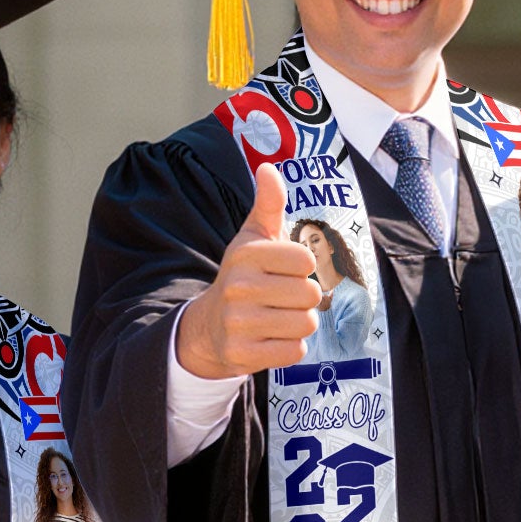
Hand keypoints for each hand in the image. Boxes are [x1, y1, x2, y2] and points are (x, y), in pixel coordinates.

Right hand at [174, 163, 321, 378]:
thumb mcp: (253, 238)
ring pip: (306, 324)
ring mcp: (239, 323)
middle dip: (304, 298)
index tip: (284, 270)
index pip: (306, 259)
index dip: (302, 267)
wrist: (210, 326)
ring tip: (278, 317)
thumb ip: (268, 204)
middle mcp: (239, 287)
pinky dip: (291, 347)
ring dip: (300, 323)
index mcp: (246, 254)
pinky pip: (294, 352)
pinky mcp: (243, 353)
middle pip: (310, 294)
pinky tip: (272, 338)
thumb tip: (268, 167)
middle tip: (283, 298)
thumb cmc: (243, 276)